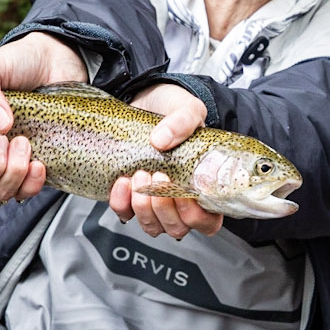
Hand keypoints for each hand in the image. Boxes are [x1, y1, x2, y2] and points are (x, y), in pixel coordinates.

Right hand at [0, 33, 89, 201]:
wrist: (55, 61)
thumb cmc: (16, 64)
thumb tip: (0, 126)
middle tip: (4, 139)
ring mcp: (8, 165)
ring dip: (12, 173)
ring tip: (24, 141)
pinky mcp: (34, 168)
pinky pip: (26, 193)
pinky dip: (31, 183)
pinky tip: (38, 163)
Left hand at [110, 83, 221, 238]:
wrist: (146, 100)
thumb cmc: (173, 110)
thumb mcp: (187, 108)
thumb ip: (184, 120)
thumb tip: (161, 140)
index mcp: (203, 187)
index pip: (207, 222)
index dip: (194, 215)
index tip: (182, 190)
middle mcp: (181, 201)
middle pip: (177, 228)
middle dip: (164, 207)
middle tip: (158, 175)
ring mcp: (155, 203)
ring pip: (152, 227)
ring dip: (143, 207)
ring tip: (140, 174)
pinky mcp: (130, 197)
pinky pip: (124, 214)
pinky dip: (121, 202)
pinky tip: (123, 181)